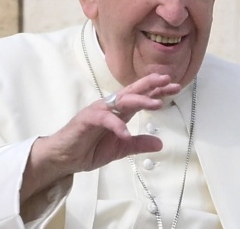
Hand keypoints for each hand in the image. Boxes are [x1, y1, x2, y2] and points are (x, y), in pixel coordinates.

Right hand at [20, 73, 180, 200]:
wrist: (64, 158)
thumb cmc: (89, 149)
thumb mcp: (120, 148)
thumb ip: (138, 144)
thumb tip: (160, 143)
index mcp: (120, 111)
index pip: (142, 96)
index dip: (158, 90)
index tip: (176, 86)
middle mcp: (111, 106)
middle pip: (134, 91)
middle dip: (152, 84)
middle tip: (169, 80)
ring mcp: (98, 111)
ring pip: (122, 101)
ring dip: (140, 100)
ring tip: (157, 103)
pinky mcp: (87, 119)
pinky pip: (104, 119)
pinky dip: (116, 125)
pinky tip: (126, 133)